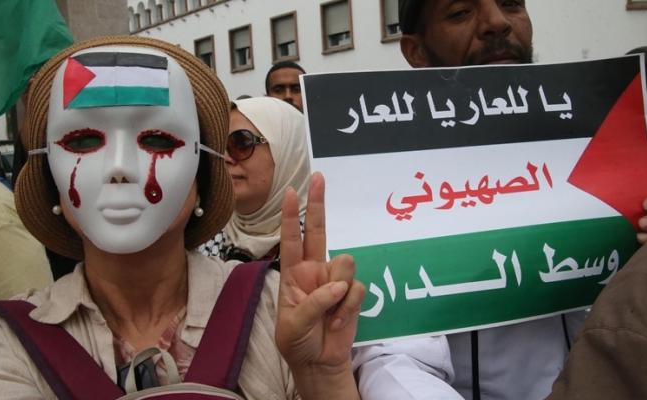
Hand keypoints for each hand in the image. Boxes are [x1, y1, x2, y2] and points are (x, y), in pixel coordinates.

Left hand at [275, 172, 363, 398]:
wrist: (318, 361)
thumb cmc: (297, 341)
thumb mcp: (292, 324)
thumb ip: (313, 302)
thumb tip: (338, 286)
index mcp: (293, 273)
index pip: (291, 239)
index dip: (290, 215)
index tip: (291, 191)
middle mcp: (315, 270)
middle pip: (318, 230)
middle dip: (318, 204)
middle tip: (319, 178)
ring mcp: (335, 280)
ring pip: (345, 264)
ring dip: (337, 292)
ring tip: (327, 316)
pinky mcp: (352, 294)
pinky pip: (356, 290)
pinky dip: (347, 308)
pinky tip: (337, 322)